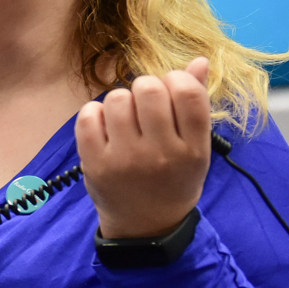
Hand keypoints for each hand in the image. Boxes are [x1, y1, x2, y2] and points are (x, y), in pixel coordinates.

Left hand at [76, 58, 212, 239]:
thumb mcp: (196, 149)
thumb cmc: (173, 179)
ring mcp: (125, 159)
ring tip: (126, 120)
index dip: (177, 79)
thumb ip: (196, 104)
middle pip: (149, 88)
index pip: (188, 93)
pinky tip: (105, 128)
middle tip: (145, 107)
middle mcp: (160, 154)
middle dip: (146, 88)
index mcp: (192, 149)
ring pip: (117, 97)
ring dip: (120, 102)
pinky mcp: (95, 163)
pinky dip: (95, 114)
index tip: (171, 90)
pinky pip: (88, 114)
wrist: (145, 227)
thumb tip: (200, 60)